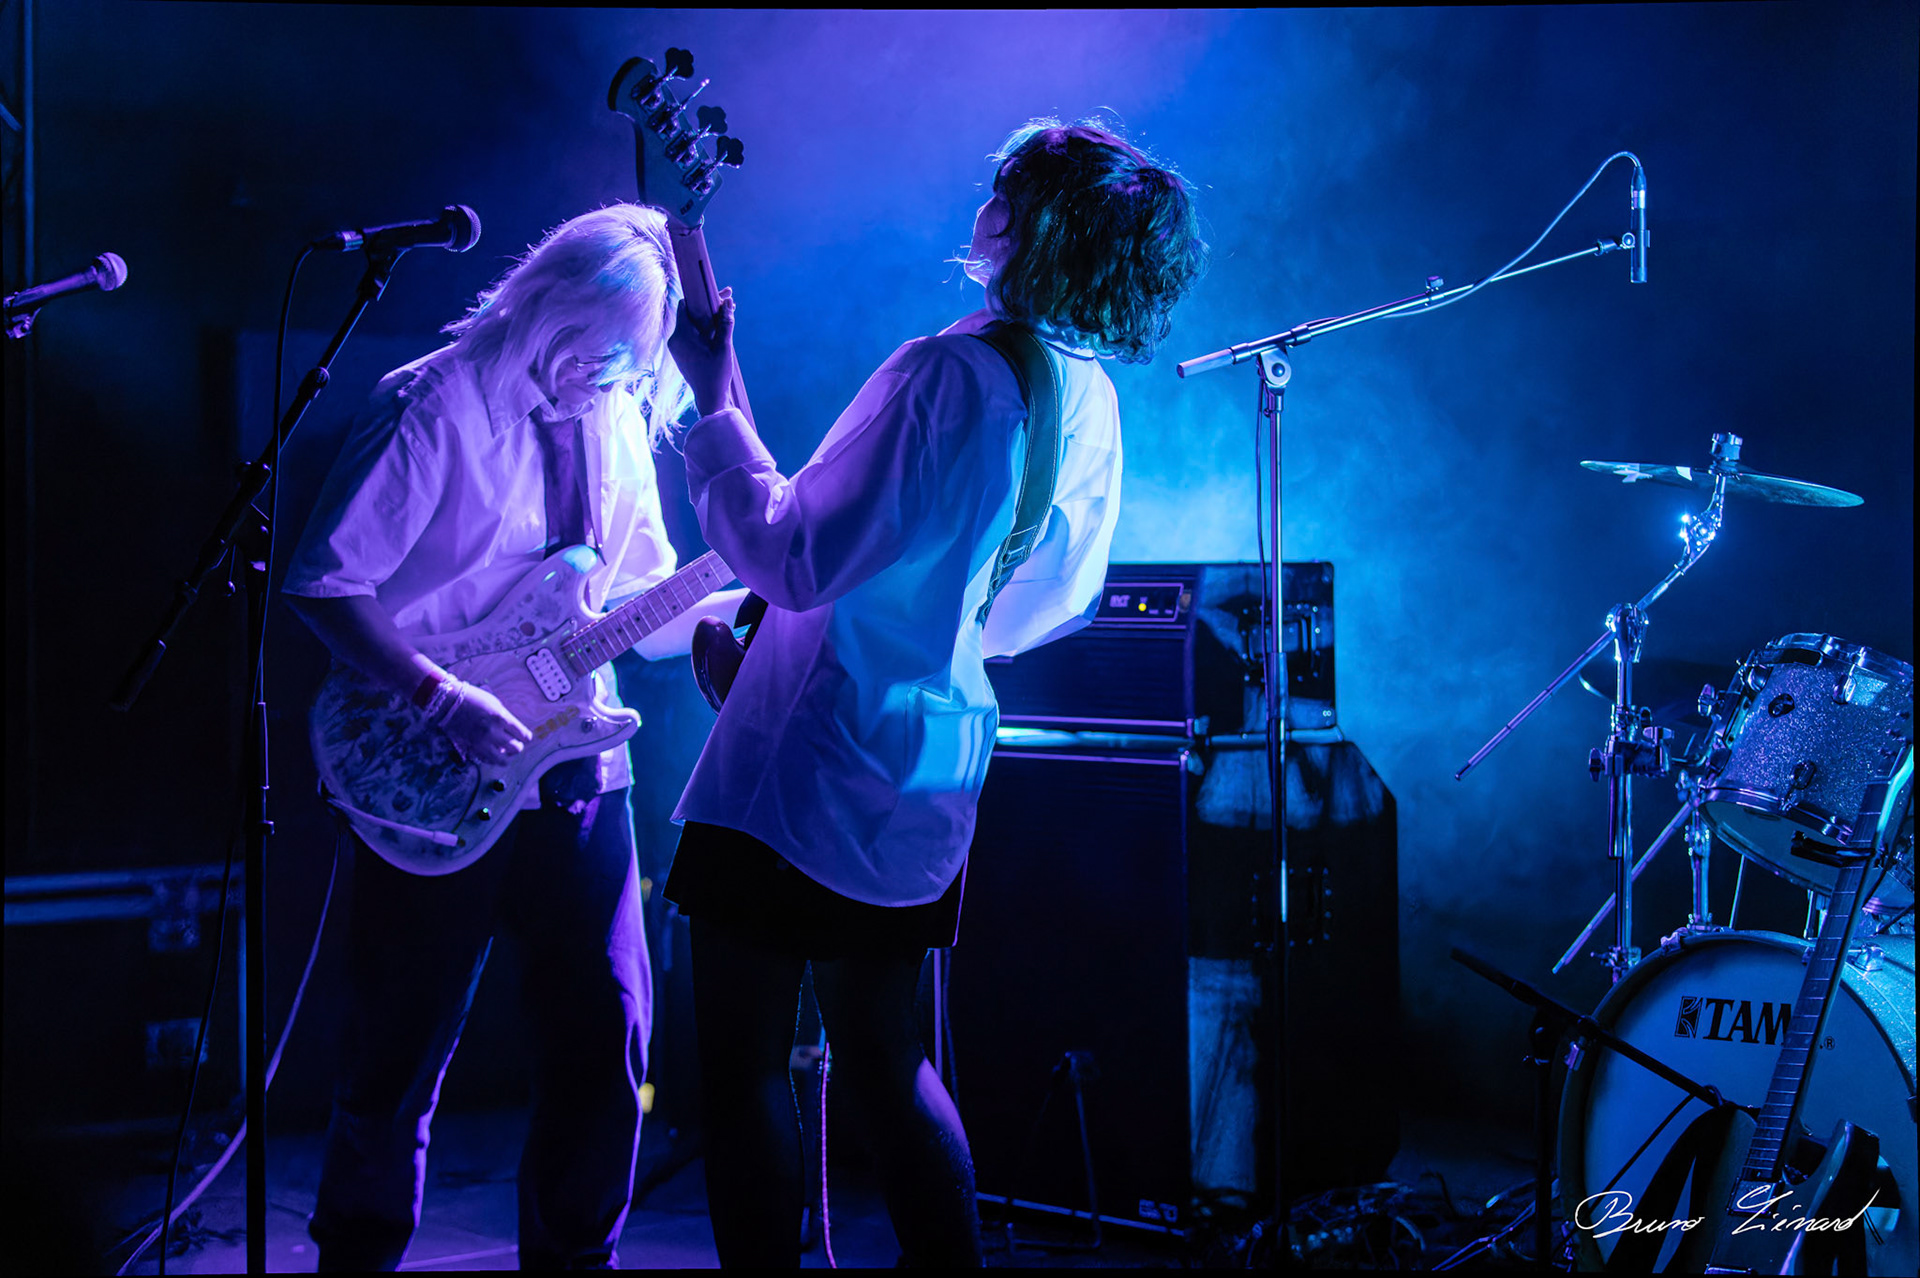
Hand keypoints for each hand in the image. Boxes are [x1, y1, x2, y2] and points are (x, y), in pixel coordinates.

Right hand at [440, 682, 532, 764]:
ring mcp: (481, 742)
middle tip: (514, 743)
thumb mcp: (494, 704)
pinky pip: (488, 761)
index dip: (525, 737)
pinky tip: (492, 751)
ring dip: (506, 756)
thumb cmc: (472, 699)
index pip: (523, 735)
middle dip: (517, 746)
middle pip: (516, 748)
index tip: (524, 737)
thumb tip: (514, 730)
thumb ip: (505, 718)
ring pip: (503, 760)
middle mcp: (492, 732)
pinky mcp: (472, 748)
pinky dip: (493, 759)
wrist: (448, 703)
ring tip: (504, 751)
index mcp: (501, 718)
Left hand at [667, 286, 736, 417]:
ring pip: (692, 325)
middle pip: (690, 314)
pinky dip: (704, 330)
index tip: (715, 292)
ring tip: (728, 314)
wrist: (709, 399)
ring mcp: (676, 347)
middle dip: (709, 307)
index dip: (701, 297)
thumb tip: (728, 301)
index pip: (685, 305)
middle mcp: (675, 339)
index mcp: (681, 335)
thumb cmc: (716, 374)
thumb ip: (725, 322)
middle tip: (729, 300)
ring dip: (708, 319)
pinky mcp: (681, 354)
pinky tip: (720, 329)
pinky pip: (691, 335)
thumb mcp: (724, 347)